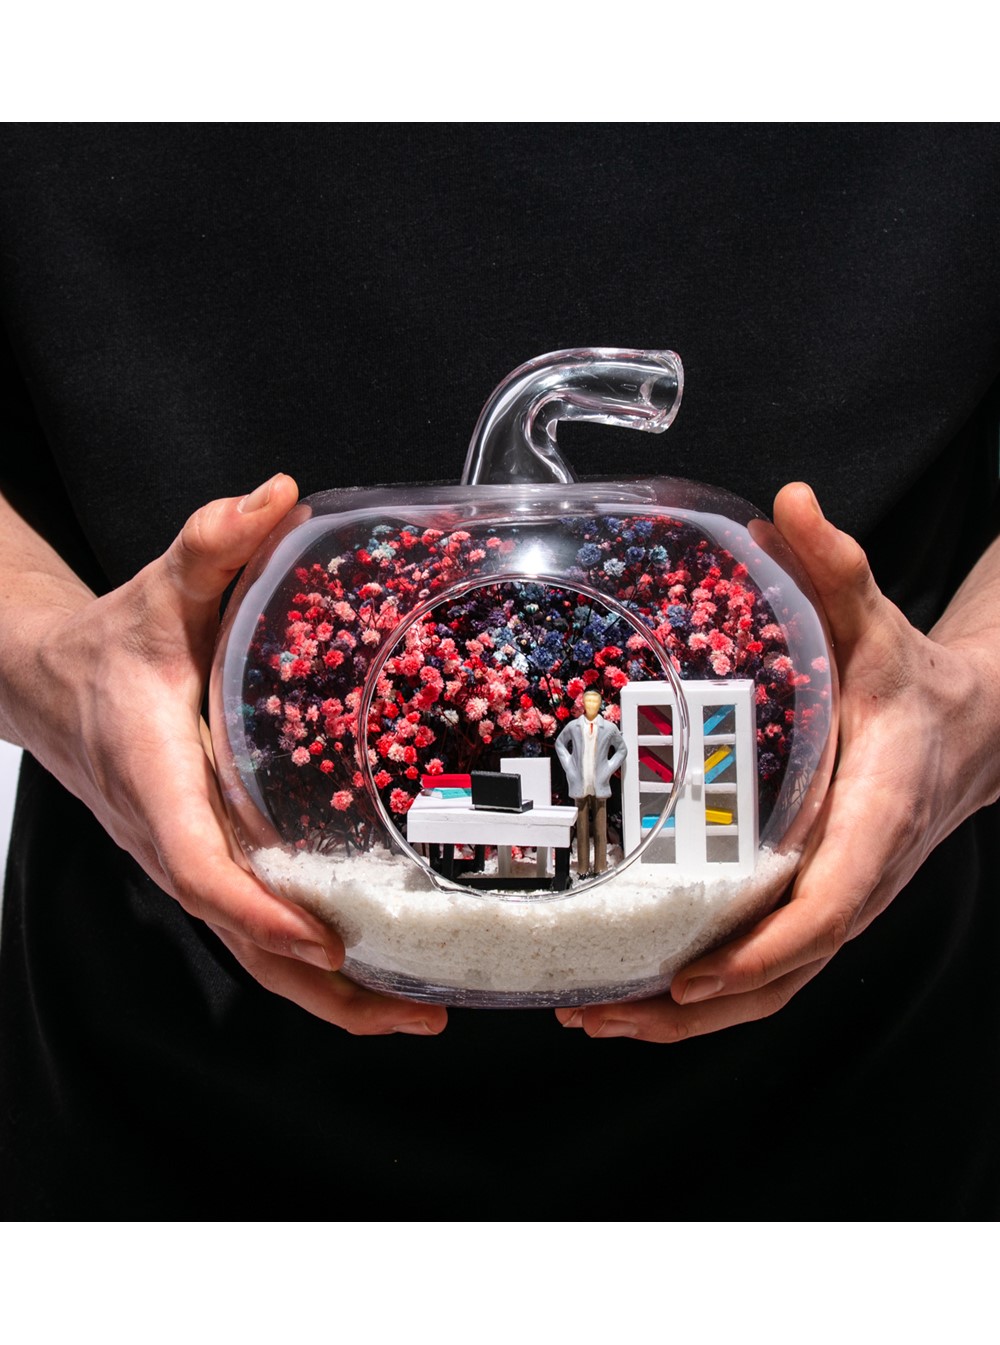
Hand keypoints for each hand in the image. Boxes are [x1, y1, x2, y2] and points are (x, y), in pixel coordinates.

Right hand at [2, 476, 445, 1035]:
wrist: (48, 684)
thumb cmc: (109, 646)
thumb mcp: (160, 587)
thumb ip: (211, 543)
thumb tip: (278, 494)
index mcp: (156, 775)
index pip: (197, 862)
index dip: (256, 909)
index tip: (323, 940)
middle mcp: (169, 835)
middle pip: (240, 938)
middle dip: (324, 987)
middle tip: (415, 1015)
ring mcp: (185, 858)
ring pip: (250, 949)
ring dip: (328, 994)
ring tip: (415, 1015)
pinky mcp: (202, 859)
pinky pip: (252, 925)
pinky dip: (309, 961)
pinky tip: (372, 967)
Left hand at [556, 482, 999, 1041]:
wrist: (971, 733)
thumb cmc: (916, 684)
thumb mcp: (881, 624)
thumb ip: (839, 570)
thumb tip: (789, 503)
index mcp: (877, 815)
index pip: (828, 903)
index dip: (763, 947)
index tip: (692, 975)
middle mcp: (857, 877)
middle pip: (780, 972)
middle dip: (690, 1006)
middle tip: (596, 1010)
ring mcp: (837, 901)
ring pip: (769, 987)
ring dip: (682, 1018)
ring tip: (592, 1016)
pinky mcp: (817, 902)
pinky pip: (765, 966)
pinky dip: (704, 994)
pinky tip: (635, 990)